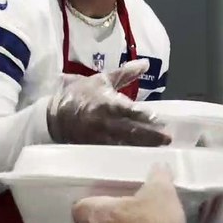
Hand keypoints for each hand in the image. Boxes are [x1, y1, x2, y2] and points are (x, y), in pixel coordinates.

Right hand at [46, 59, 168, 146]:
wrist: (54, 115)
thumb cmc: (80, 95)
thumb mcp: (102, 80)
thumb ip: (125, 73)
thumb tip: (146, 63)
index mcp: (107, 103)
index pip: (130, 111)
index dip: (145, 117)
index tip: (160, 120)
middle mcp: (105, 122)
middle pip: (131, 131)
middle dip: (150, 136)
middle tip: (167, 140)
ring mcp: (100, 138)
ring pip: (124, 145)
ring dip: (141, 147)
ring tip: (159, 150)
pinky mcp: (95, 149)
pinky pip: (113, 154)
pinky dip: (126, 156)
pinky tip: (139, 158)